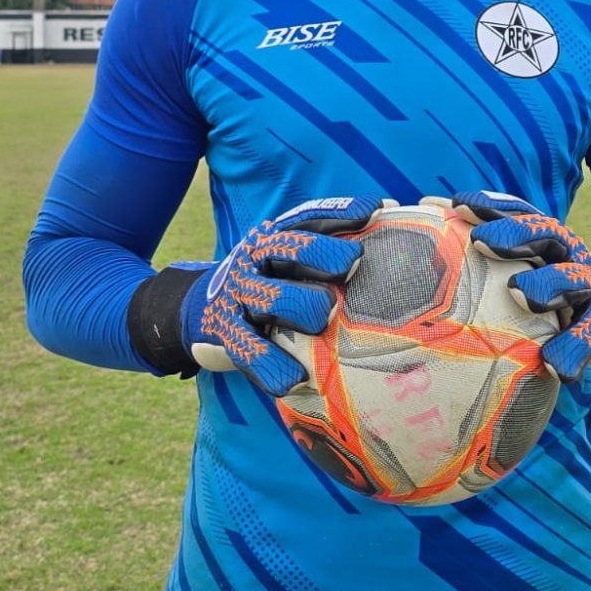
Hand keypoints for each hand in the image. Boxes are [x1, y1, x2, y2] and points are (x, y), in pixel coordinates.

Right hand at [180, 196, 384, 395]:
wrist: (201, 313)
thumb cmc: (268, 284)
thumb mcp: (288, 259)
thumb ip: (332, 244)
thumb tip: (389, 210)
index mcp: (275, 238)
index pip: (310, 217)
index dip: (343, 212)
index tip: (376, 211)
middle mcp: (256, 260)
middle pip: (290, 248)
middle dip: (324, 254)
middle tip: (354, 263)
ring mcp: (239, 295)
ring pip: (273, 298)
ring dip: (302, 307)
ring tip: (324, 319)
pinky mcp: (227, 332)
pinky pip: (250, 350)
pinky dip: (274, 367)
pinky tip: (298, 380)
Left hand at [434, 191, 590, 381]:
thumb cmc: (549, 287)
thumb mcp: (527, 261)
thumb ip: (485, 243)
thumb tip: (428, 205)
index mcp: (547, 239)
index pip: (520, 213)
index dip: (491, 206)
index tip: (458, 204)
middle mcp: (569, 256)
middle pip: (546, 235)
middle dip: (514, 235)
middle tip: (480, 241)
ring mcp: (589, 288)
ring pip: (573, 279)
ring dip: (547, 285)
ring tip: (520, 294)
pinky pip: (588, 337)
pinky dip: (571, 350)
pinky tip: (554, 366)